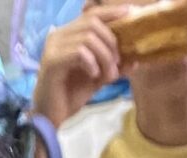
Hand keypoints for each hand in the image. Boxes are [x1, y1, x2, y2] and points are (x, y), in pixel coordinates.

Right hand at [32, 8, 120, 126]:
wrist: (50, 117)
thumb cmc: (70, 96)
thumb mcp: (97, 79)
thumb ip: (113, 67)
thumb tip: (136, 60)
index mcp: (68, 34)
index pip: (92, 14)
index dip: (111, 12)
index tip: (130, 13)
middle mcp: (59, 34)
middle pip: (92, 22)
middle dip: (111, 42)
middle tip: (117, 63)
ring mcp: (54, 46)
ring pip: (88, 38)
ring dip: (104, 56)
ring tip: (108, 75)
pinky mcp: (52, 60)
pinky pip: (79, 52)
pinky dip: (92, 63)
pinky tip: (93, 75)